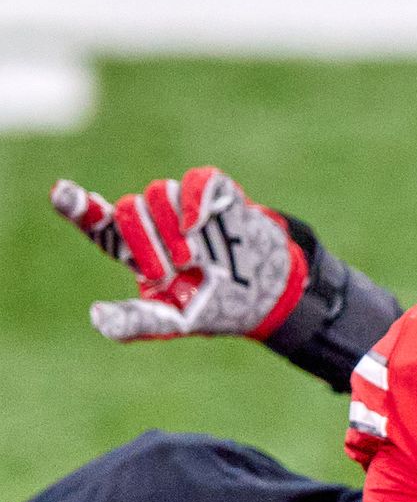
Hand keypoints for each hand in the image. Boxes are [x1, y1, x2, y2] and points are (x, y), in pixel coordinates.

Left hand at [51, 167, 305, 340]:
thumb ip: (135, 321)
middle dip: (143, 238)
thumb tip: (97, 318)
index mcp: (138, 251)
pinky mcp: (219, 197)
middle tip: (171, 270)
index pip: (100, 223)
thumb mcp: (173, 321)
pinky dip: (196, 198)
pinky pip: (200, 180)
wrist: (270, 296)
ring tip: (193, 258)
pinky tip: (200, 223)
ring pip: (160, 192)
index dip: (78, 207)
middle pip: (128, 208)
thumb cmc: (215, 309)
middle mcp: (157, 223)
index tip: (62, 194)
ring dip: (171, 226)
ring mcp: (186, 207)